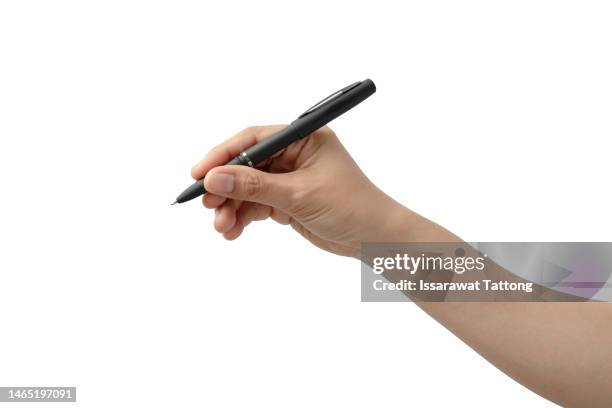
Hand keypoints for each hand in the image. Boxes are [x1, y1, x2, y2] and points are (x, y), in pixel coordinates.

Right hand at [191, 125, 430, 256]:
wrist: (376, 239)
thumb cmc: (352, 207)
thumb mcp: (299, 195)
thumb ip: (255, 187)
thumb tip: (215, 179)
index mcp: (303, 139)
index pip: (254, 139)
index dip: (223, 155)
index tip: (200, 174)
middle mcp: (294, 155)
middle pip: (247, 165)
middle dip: (226, 187)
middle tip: (207, 206)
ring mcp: (290, 178)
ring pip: (249, 188)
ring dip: (232, 207)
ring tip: (222, 227)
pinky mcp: (288, 200)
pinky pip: (257, 205)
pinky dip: (244, 217)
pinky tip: (234, 231)